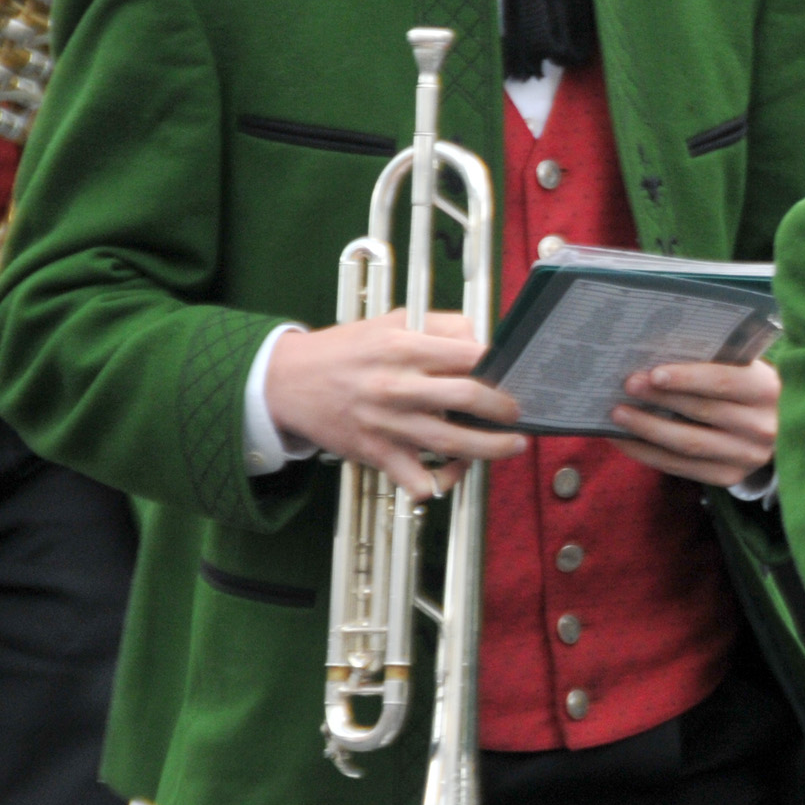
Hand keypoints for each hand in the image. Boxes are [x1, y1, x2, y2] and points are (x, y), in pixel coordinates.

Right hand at [266, 309, 524, 499]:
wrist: (286, 381)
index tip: (512, 374)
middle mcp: (397, 384)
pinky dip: (442, 482)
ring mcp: (387, 423)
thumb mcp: (393, 321)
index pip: (469, 354)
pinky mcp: (376, 453)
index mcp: (404, 346)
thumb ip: (441, 327)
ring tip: (511, 446)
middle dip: (504, 408)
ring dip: (490, 448)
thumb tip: (483, 344)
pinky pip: (417, 479)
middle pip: (468, 397)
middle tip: (517, 414)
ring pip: (451, 442)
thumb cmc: (345, 350)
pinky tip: (455, 470)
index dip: (498, 366)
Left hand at [610, 357, 778, 486]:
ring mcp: (745, 456)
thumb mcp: (748, 371)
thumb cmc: (751, 390)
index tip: (653, 373)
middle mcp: (761, 427)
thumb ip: (717, 364)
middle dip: (659, 398)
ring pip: (687, 443)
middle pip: (701, 412)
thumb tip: (658, 360)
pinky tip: (626, 439)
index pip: (723, 383)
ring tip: (618, 414)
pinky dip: (648, 452)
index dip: (687, 378)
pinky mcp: (729, 477)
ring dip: (647, 428)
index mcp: (767, 390)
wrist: (784, 427)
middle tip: (628, 385)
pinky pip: (681, 467)